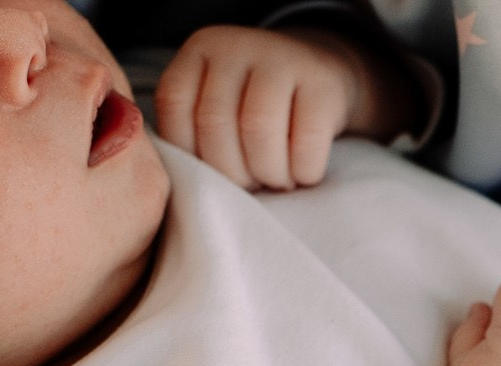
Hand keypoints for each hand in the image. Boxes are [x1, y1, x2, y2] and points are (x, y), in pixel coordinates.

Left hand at [157, 26, 415, 190]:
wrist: (324, 76)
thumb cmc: (260, 106)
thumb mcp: (220, 103)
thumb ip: (194, 130)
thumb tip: (191, 183)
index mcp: (200, 51)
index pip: (175, 106)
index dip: (191, 152)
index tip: (215, 173)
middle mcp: (238, 47)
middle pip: (214, 123)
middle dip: (232, 172)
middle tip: (251, 184)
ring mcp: (283, 60)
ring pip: (257, 131)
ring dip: (267, 174)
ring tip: (276, 181)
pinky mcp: (324, 85)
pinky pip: (305, 143)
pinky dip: (302, 172)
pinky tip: (302, 173)